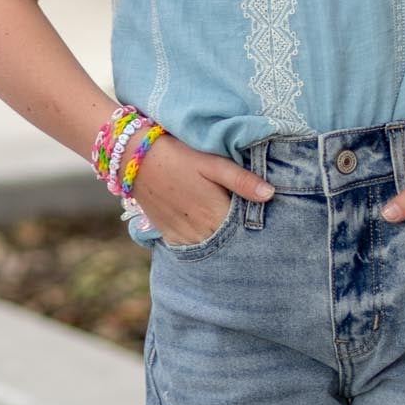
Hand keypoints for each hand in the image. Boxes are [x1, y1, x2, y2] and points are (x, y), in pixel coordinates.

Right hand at [131, 135, 270, 245]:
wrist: (134, 158)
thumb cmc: (178, 155)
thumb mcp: (212, 162)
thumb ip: (241, 180)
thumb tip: (270, 194)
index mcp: (215, 214)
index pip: (246, 232)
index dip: (258, 228)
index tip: (271, 224)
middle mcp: (200, 231)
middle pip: (230, 244)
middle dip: (243, 238)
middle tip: (255, 230)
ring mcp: (183, 236)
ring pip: (212, 250)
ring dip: (223, 244)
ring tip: (234, 232)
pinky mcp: (169, 235)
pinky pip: (191, 250)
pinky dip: (203, 245)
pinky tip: (210, 233)